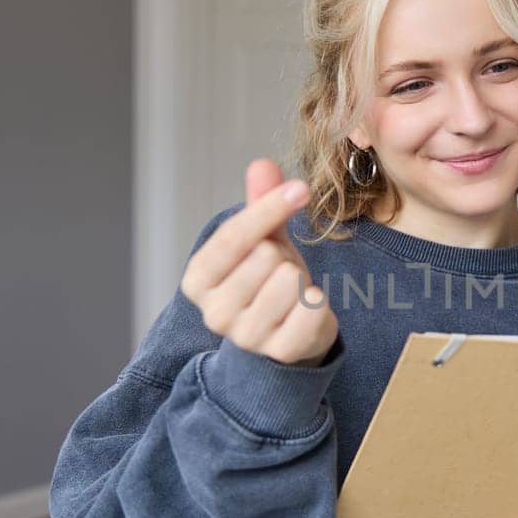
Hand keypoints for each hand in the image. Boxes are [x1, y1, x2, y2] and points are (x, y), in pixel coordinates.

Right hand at [180, 158, 338, 365]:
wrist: (290, 332)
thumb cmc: (269, 280)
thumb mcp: (262, 238)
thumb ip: (260, 203)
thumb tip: (262, 164)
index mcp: (198, 280)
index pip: (233, 236)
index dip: (269, 207)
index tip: (300, 188)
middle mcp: (214, 313)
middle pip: (266, 257)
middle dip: (283, 257)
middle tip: (280, 274)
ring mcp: (246, 337)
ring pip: (290, 281)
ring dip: (301, 281)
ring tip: (292, 295)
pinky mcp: (280, 352)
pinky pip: (312, 308)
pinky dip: (318, 302)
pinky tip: (306, 311)